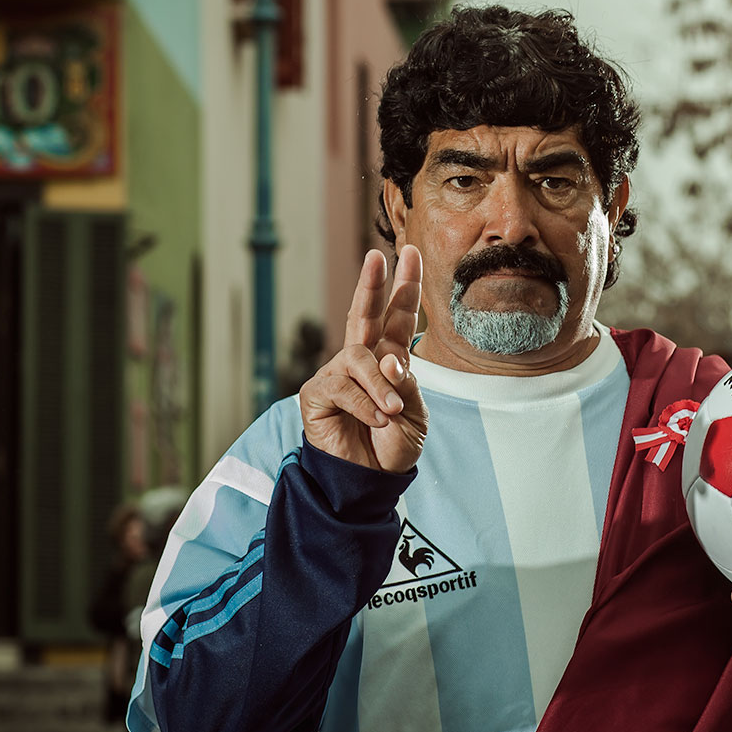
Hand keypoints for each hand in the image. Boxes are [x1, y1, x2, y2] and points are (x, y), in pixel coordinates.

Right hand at [300, 248, 426, 473]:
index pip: (399, 317)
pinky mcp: (317, 394)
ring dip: (379, 384)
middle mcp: (362, 360)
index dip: (405, 286)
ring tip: (391, 412)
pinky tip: (374, 420)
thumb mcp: (414, 414)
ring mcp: (338, 374)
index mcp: (390, 359)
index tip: (411, 252)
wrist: (370, 479)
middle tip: (377, 256)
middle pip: (366, 314)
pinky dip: (363, 404)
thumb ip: (406, 384)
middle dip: (372, 283)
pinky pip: (341, 386)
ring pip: (359, 358)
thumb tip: (389, 360)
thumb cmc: (392, 445)